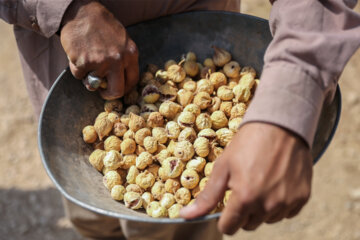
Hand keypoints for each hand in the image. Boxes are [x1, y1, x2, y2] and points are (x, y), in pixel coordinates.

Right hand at [60, 0, 138, 99]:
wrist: (81, 12)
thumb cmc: (102, 25)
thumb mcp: (122, 41)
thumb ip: (124, 60)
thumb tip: (121, 81)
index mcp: (131, 54)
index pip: (133, 81)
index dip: (124, 89)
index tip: (117, 89)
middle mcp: (118, 60)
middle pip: (117, 91)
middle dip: (108, 94)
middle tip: (102, 91)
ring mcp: (101, 62)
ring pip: (94, 83)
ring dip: (88, 76)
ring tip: (87, 58)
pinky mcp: (83, 62)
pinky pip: (79, 76)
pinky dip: (76, 68)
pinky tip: (78, 53)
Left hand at [180, 122, 312, 233]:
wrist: (280, 125)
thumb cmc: (247, 144)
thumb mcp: (223, 167)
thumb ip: (207, 196)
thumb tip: (186, 216)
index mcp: (245, 198)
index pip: (229, 228)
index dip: (224, 219)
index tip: (226, 207)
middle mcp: (268, 205)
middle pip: (249, 225)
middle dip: (243, 212)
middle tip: (243, 187)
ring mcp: (287, 202)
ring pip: (268, 219)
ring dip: (261, 208)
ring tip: (260, 182)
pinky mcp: (302, 197)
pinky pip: (287, 212)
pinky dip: (279, 203)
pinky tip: (275, 183)